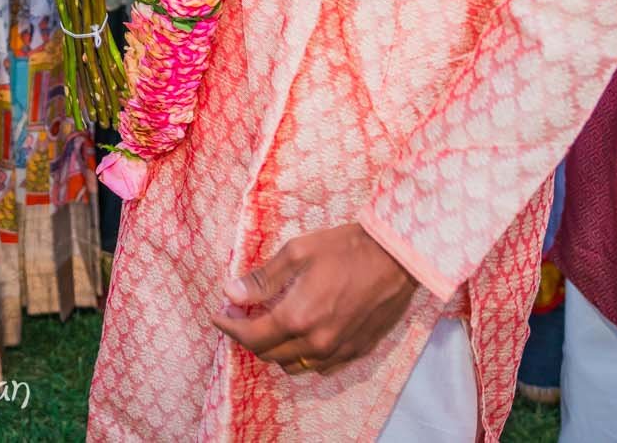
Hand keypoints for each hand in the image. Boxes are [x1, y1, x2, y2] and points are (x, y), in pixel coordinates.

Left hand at [213, 224, 419, 375]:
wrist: (397, 258)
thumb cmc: (346, 248)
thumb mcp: (297, 252)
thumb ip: (263, 279)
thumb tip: (231, 292)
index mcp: (297, 317)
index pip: (251, 336)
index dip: (229, 326)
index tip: (219, 315)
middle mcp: (316, 342)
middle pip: (268, 354)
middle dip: (249, 336)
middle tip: (242, 315)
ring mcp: (338, 351)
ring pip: (293, 365)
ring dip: (275, 350)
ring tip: (270, 326)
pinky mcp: (357, 352)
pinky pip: (320, 368)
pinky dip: (302, 357)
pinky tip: (301, 336)